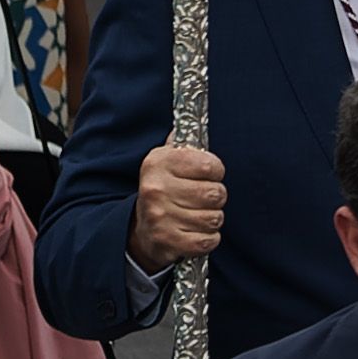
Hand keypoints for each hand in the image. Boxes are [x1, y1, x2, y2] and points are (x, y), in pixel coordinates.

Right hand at [128, 143, 226, 268]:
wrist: (141, 230)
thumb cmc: (164, 190)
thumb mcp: (166, 161)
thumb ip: (182, 142)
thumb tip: (192, 116)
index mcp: (158, 162)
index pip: (211, 165)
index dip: (215, 172)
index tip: (206, 175)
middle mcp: (155, 189)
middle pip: (216, 194)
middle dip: (215, 198)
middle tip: (200, 199)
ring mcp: (160, 217)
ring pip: (214, 218)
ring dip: (211, 219)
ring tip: (195, 215)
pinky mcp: (167, 241)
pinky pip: (209, 240)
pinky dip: (208, 239)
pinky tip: (194, 232)